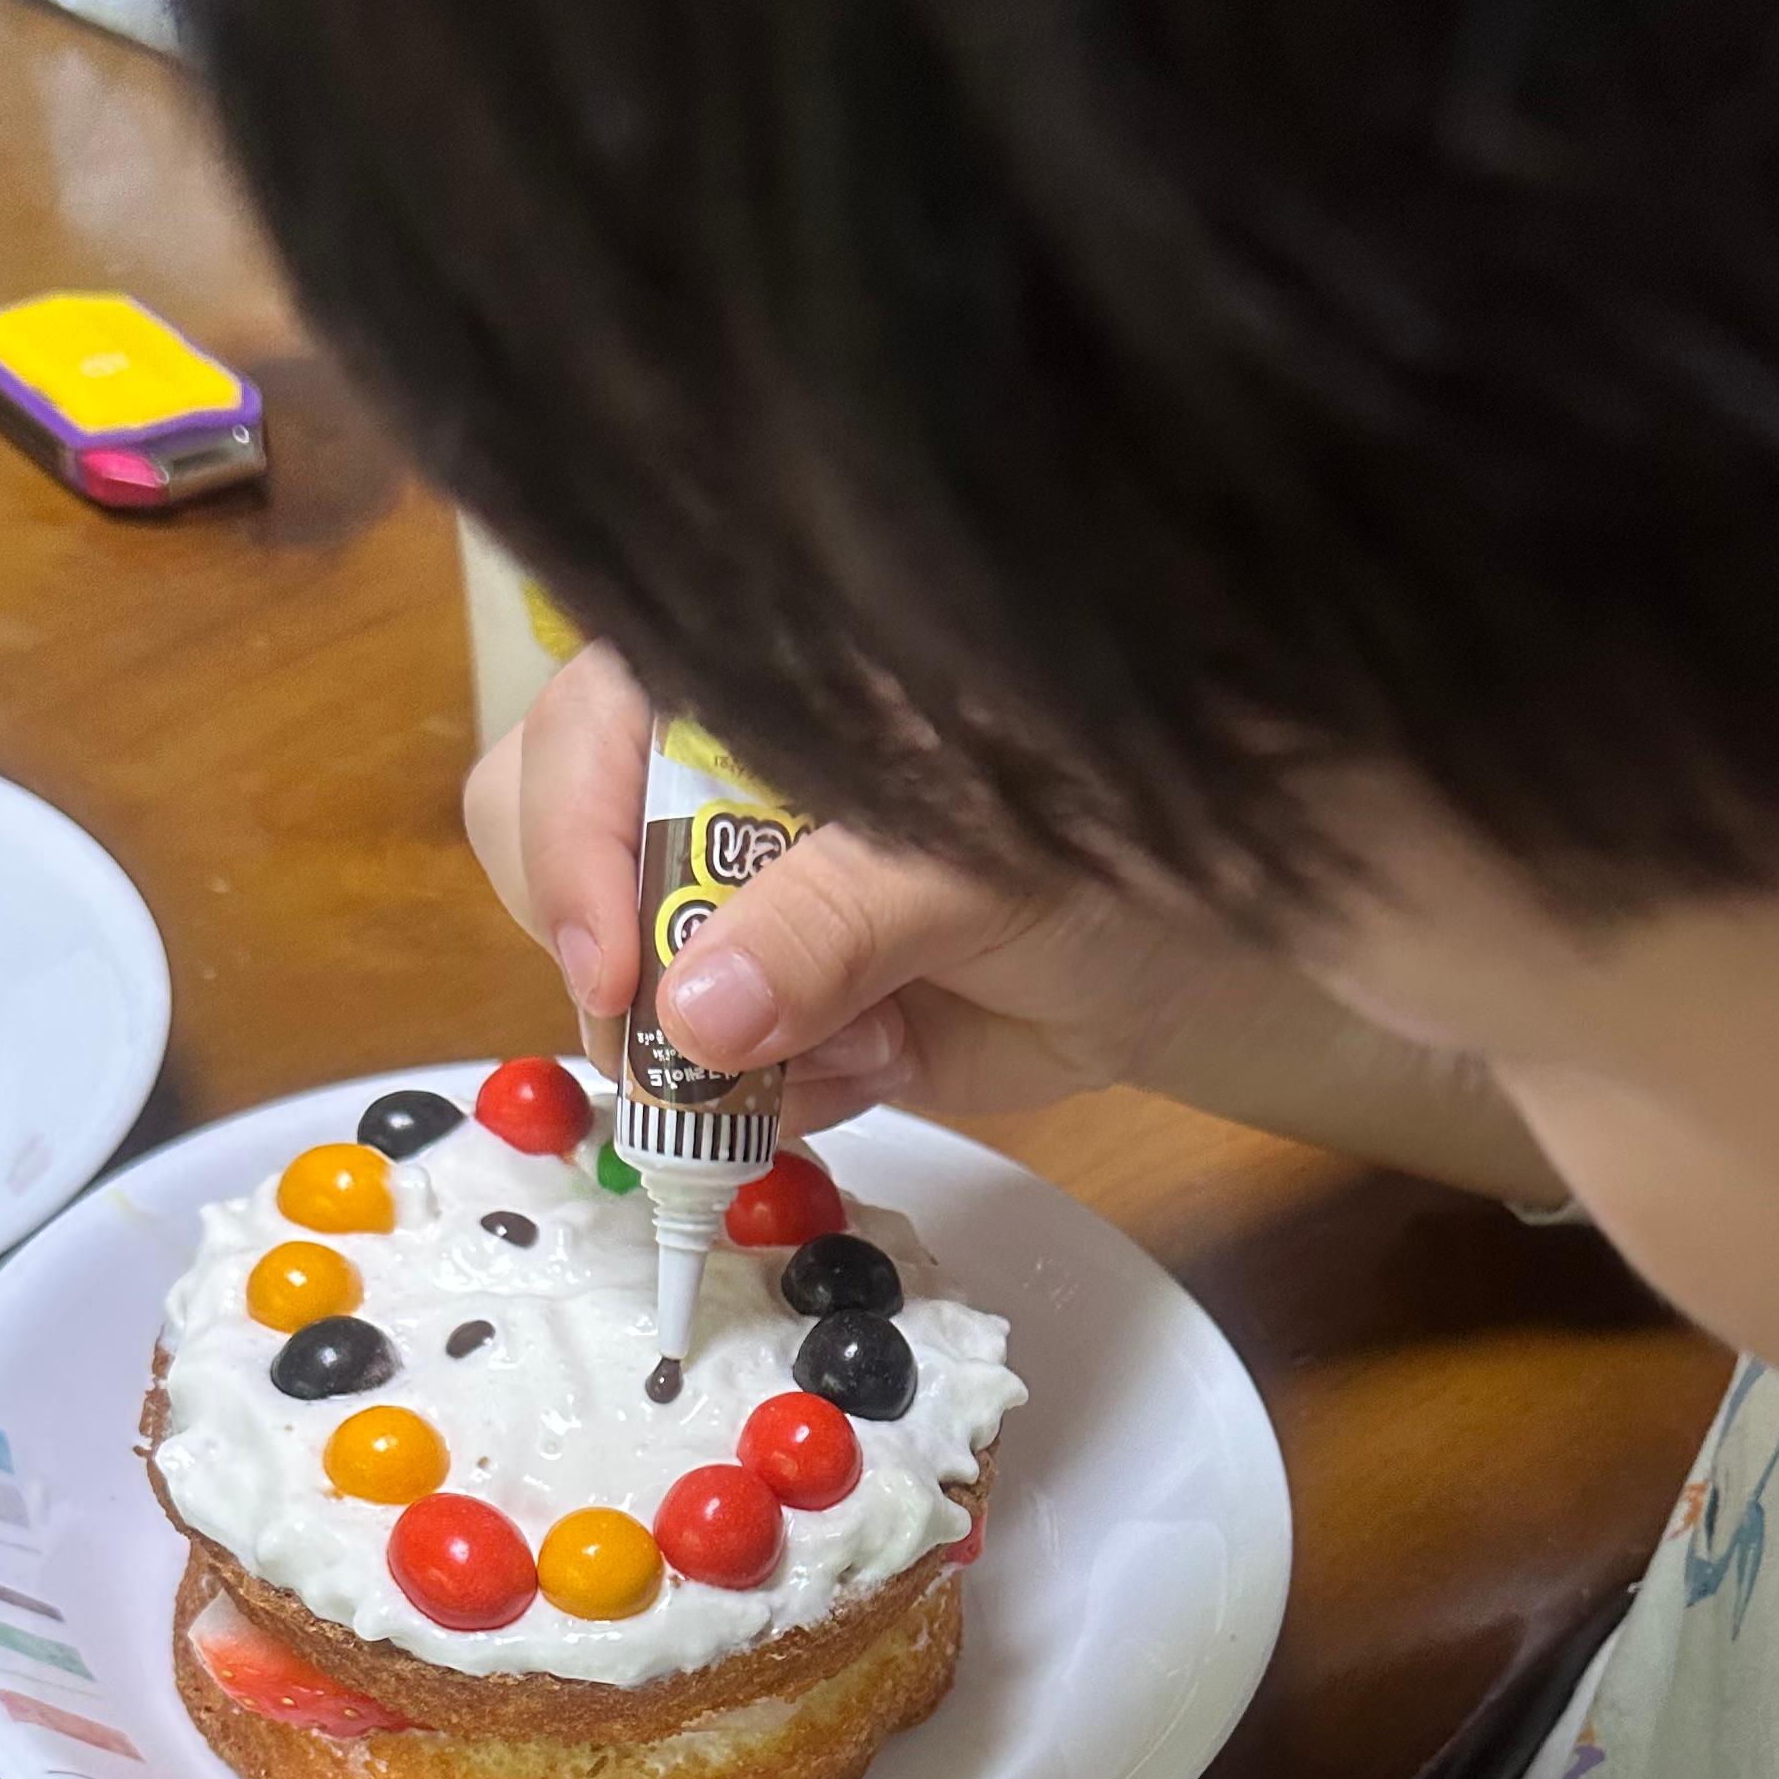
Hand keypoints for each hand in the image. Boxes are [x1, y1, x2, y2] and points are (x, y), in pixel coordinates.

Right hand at [464, 646, 1568, 1200]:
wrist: (1225, 930)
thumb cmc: (1117, 820)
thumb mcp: (982, 856)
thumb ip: (834, 922)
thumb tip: (690, 1018)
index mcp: (744, 675)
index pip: (576, 729)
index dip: (574, 848)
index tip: (624, 977)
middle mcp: (712, 780)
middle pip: (552, 851)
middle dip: (613, 960)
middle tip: (688, 1054)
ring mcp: (736, 904)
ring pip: (620, 988)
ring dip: (701, 1049)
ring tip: (851, 1048)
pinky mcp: (786, 1018)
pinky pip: (714, 1082)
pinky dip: (770, 1102)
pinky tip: (878, 1065)